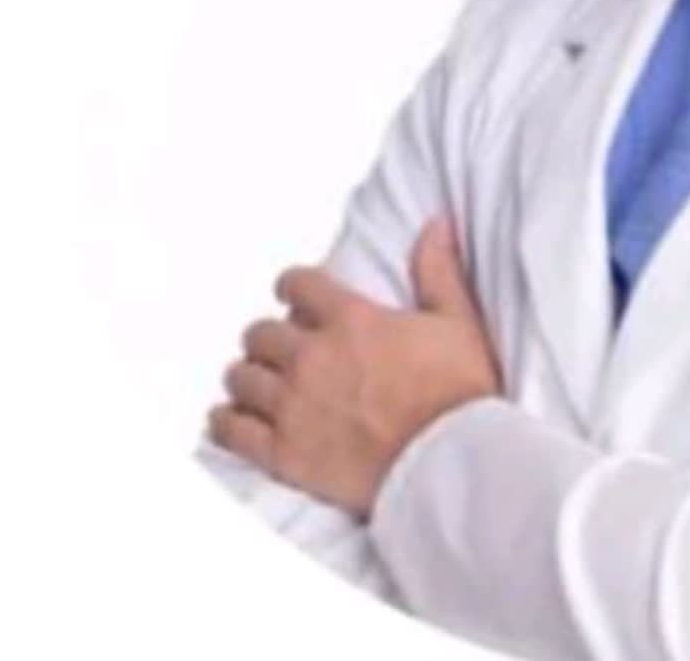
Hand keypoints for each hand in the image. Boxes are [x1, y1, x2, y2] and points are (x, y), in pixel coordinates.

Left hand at [208, 216, 499, 517]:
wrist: (451, 464)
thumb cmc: (462, 396)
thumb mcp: (459, 324)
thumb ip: (438, 271)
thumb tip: (435, 225)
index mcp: (352, 320)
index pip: (296, 285)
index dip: (294, 288)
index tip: (297, 298)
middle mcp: (313, 357)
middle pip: (259, 333)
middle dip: (270, 339)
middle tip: (285, 351)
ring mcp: (293, 405)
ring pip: (240, 377)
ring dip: (249, 378)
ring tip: (262, 386)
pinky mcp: (283, 452)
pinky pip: (230, 429)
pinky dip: (227, 422)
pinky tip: (233, 420)